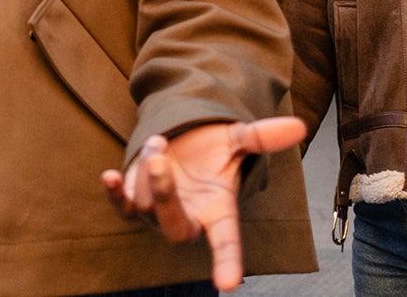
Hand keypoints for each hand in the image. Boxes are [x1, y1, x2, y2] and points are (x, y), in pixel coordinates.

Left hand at [100, 116, 305, 290]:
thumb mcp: (235, 142)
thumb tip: (299, 126)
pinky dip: (113, 194)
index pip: (226, 243)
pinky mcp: (133, 204)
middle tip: (160, 158)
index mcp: (218, 213)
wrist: (179, 146)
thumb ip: (262, 137)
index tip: (228, 284)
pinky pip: (120, 207)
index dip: (227, 262)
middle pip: (175, 227)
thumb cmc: (211, 152)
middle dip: (163, 193)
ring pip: (145, 203)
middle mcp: (188, 220)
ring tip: (162, 141)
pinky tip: (108, 177)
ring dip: (148, 166)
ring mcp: (158, 216)